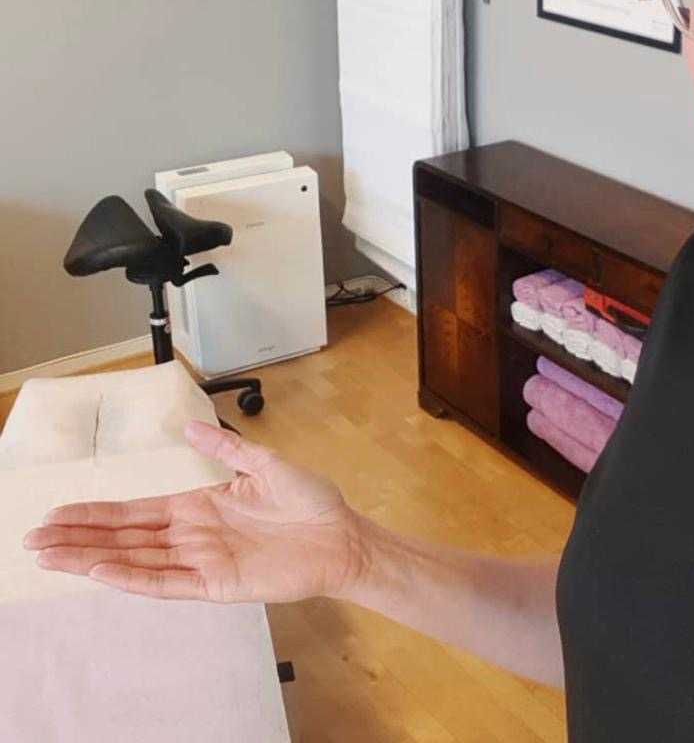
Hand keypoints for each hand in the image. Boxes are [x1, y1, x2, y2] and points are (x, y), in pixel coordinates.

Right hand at [21, 420, 364, 603]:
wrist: (342, 535)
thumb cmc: (311, 502)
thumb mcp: (266, 464)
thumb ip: (226, 448)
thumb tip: (191, 428)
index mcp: (200, 507)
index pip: (137, 511)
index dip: (98, 512)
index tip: (60, 511)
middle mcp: (194, 535)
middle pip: (125, 537)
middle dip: (80, 536)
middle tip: (34, 535)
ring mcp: (202, 561)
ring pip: (136, 561)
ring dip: (93, 557)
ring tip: (51, 554)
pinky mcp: (217, 584)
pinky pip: (166, 583)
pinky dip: (132, 577)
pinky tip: (101, 570)